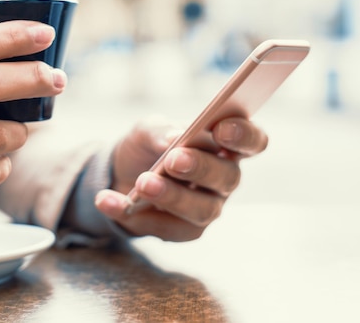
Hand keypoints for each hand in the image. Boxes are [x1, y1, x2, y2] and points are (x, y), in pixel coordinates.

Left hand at [94, 115, 267, 240]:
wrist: (118, 172)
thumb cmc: (147, 145)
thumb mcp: (146, 130)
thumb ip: (162, 130)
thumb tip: (176, 137)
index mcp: (224, 145)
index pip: (252, 141)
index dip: (244, 136)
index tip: (222, 129)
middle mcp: (224, 178)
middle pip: (228, 177)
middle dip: (201, 167)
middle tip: (174, 159)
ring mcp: (208, 206)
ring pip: (202, 209)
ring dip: (171, 196)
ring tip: (142, 183)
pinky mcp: (184, 230)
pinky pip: (165, 228)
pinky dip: (131, 214)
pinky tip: (107, 200)